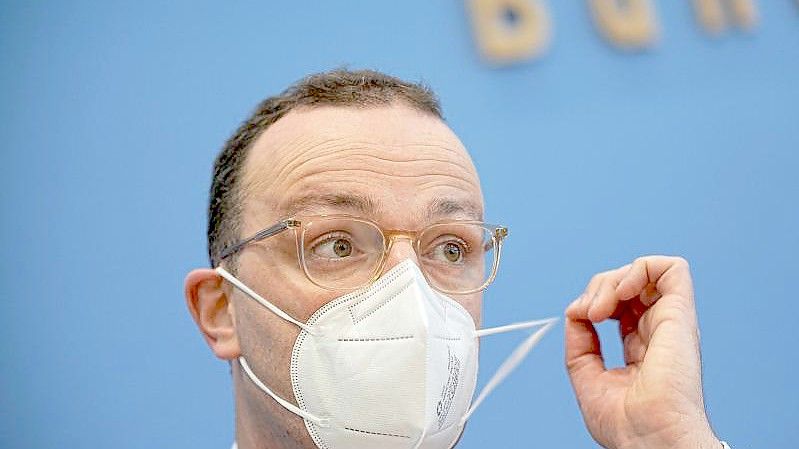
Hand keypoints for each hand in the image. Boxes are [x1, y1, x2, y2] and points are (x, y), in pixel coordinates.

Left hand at [565, 256, 718, 448]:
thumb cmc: (628, 425)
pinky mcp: (681, 315)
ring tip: (600, 307)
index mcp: (641, 348)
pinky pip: (673, 268)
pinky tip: (622, 291)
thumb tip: (576, 311)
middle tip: (588, 314)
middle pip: (626, 284)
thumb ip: (580, 341)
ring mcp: (670, 322)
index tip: (579, 319)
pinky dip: (640, 268)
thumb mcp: (587, 376)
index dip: (592, 301)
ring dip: (613, 279)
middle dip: (598, 287)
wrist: (648, 439)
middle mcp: (658, 331)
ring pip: (644, 271)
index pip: (618, 305)